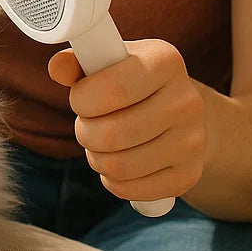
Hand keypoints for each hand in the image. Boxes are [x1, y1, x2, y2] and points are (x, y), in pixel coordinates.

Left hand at [48, 38, 205, 203]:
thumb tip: (57, 68)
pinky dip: (113, 181)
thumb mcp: (109, 62)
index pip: (114, 89)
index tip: (78, 98)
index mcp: (165, 61)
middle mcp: (187, 100)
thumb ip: (78, 63)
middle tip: (85, 125)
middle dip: (85, 132)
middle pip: (113, 133)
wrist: (179, 110)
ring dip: (96, 157)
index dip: (82, 99)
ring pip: (120, 165)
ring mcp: (193, 141)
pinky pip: (134, 190)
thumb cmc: (132, 81)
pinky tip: (115, 164)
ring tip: (98, 144)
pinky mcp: (189, 174)